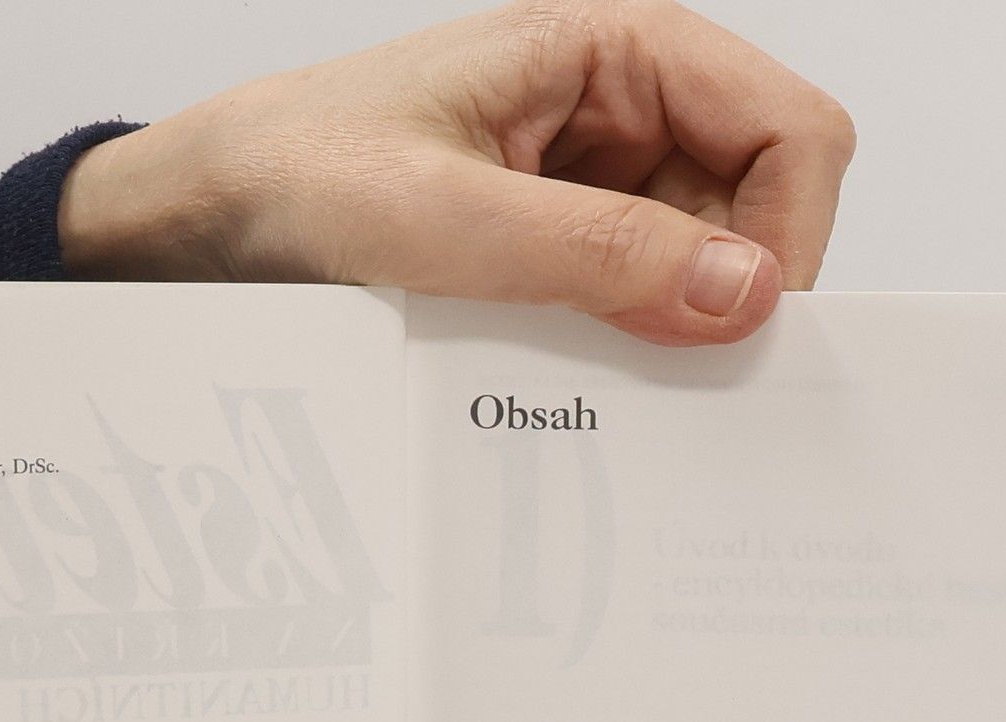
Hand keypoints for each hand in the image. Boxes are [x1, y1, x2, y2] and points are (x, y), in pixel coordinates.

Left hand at [60, 0, 854, 344]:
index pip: (793, 133)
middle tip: (663, 375)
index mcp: (621, 54)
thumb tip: (741, 294)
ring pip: (706, 278)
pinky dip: (623, 358)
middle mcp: (629, 118)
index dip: (789, 237)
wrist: (212, 218)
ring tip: (588, 375)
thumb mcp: (442, 217)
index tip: (738, 331)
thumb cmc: (300, 172)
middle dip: (731, 301)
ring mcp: (601, 193)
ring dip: (670, 339)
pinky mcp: (566, 258)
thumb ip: (594, 253)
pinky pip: (638, 315)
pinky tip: (569, 383)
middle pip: (764, 215)